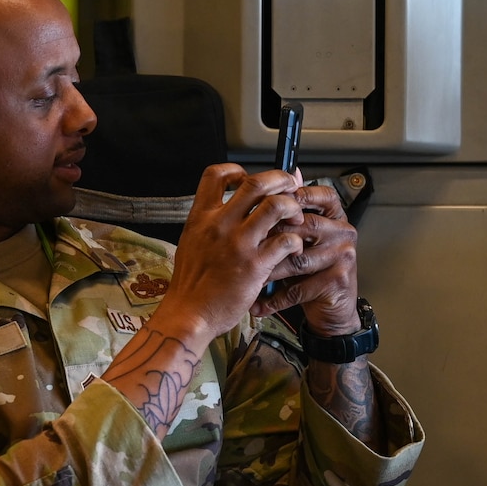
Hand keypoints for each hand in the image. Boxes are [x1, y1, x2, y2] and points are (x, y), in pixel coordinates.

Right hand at [153, 164, 307, 346]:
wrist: (189, 315)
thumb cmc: (190, 285)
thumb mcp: (190, 243)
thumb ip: (208, 224)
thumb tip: (227, 210)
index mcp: (201, 217)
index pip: (216, 174)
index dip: (237, 170)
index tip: (249, 179)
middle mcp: (220, 224)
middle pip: (256, 183)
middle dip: (280, 179)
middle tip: (292, 186)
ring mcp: (239, 243)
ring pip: (276, 206)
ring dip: (293, 207)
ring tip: (297, 218)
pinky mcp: (256, 265)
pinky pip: (286, 240)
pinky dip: (295, 240)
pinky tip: (294, 247)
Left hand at [254, 183, 361, 336]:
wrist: (333, 308)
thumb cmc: (313, 271)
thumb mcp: (302, 239)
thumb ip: (289, 213)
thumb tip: (276, 180)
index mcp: (336, 217)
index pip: (322, 195)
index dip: (297, 196)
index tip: (270, 201)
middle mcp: (343, 232)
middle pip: (305, 225)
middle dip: (272, 236)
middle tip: (247, 244)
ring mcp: (343, 256)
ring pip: (298, 259)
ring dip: (270, 271)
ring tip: (249, 276)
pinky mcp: (337, 281)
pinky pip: (299, 288)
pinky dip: (275, 298)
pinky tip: (259, 302)